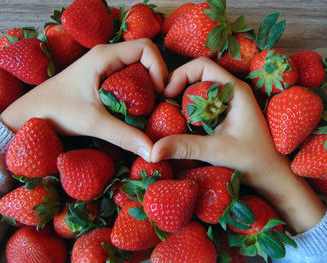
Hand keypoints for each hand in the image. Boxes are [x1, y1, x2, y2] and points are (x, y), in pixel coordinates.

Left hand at [1, 38, 167, 160]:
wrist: (31, 113)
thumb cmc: (57, 110)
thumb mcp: (93, 122)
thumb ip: (124, 135)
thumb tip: (153, 151)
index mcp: (104, 56)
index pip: (145, 48)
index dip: (159, 67)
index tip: (160, 92)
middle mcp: (106, 56)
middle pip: (144, 58)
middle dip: (156, 79)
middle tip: (157, 105)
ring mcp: (103, 67)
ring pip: (137, 70)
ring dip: (146, 88)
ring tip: (147, 110)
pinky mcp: (100, 78)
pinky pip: (127, 80)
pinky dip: (136, 93)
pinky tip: (134, 111)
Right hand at [152, 56, 279, 184]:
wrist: (271, 174)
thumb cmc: (253, 160)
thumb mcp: (217, 152)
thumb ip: (185, 147)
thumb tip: (153, 150)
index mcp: (234, 90)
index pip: (203, 66)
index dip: (180, 75)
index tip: (166, 94)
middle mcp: (231, 91)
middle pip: (197, 75)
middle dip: (177, 86)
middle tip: (163, 104)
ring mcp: (227, 102)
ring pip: (198, 89)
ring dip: (181, 98)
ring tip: (167, 113)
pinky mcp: (223, 114)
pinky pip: (201, 104)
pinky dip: (187, 109)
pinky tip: (179, 122)